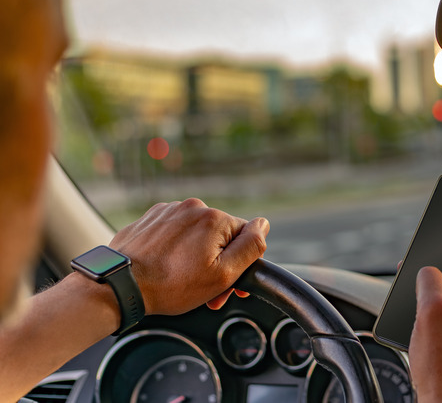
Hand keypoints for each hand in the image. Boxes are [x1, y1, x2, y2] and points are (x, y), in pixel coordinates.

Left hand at [109, 198, 269, 315]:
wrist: (120, 285)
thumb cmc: (170, 285)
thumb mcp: (222, 275)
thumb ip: (250, 247)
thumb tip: (263, 225)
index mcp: (215, 219)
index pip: (245, 237)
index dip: (241, 263)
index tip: (228, 285)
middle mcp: (193, 207)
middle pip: (220, 236)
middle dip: (218, 262)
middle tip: (206, 291)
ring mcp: (169, 210)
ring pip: (197, 234)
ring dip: (197, 256)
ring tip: (182, 280)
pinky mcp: (151, 218)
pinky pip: (175, 232)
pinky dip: (176, 249)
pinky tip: (167, 268)